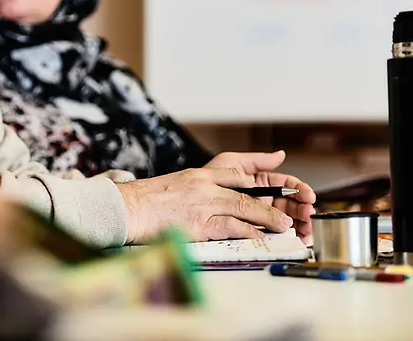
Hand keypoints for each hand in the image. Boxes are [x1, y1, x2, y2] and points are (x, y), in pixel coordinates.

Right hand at [115, 167, 295, 244]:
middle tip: (286, 214)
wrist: (125, 209)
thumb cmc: (142, 202)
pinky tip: (260, 239)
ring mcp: (202, 204)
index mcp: (197, 175)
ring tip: (284, 228)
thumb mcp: (171, 186)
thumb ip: (191, 188)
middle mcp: (203, 185)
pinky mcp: (199, 225)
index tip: (268, 190)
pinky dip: (249, 234)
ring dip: (267, 219)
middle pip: (246, 192)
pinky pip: (232, 228)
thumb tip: (199, 199)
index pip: (233, 173)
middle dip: (269, 204)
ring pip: (245, 208)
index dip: (254, 181)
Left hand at [205, 151, 316, 242]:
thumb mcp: (229, 163)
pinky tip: (290, 237)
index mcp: (260, 182)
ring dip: (297, 224)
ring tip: (305, 229)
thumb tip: (280, 155)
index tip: (308, 196)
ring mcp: (255, 215)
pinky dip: (282, 236)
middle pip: (289, 204)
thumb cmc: (202, 180)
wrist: (181, 202)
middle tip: (309, 215)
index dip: (300, 190)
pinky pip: (268, 233)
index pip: (287, 186)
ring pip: (283, 219)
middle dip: (302, 209)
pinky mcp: (249, 230)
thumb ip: (256, 160)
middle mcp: (261, 198)